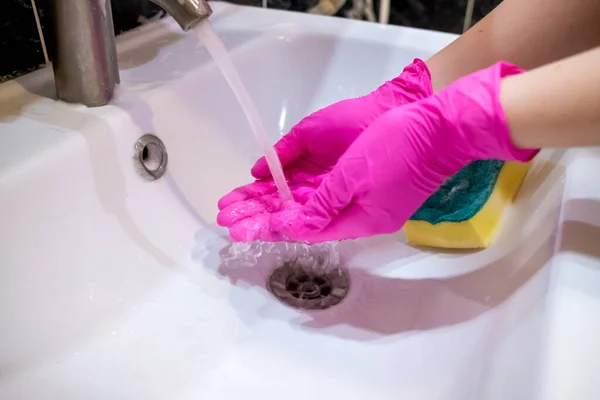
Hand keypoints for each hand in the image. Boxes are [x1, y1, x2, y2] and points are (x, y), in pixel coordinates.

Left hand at [219, 62, 538, 242]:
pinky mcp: (369, 185)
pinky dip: (300, 193)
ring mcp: (366, 201)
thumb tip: (293, 226)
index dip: (272, 227)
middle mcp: (360, 216)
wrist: (443, 127)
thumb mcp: (355, 175)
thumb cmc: (400, 146)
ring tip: (243, 204)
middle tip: (229, 219)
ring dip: (278, 204)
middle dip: (266, 217)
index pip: (307, 230)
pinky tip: (280, 189)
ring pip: (312, 206)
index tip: (242, 228)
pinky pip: (327, 194)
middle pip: (305, 220)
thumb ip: (323, 202)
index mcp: (360, 221)